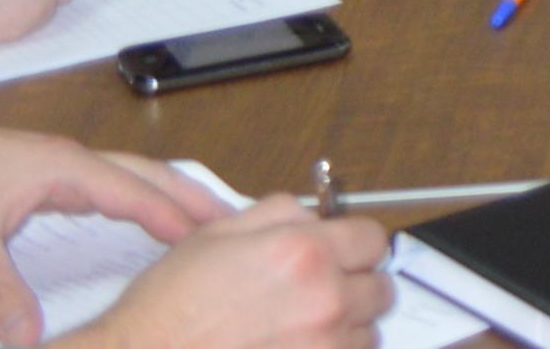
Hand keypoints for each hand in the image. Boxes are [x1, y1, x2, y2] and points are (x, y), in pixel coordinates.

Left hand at [0, 107, 218, 348]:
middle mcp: (65, 160)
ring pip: (128, 176)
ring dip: (167, 195)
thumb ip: (0, 292)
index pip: (137, 191)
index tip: (221, 238)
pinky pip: (103, 186)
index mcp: (61, 166)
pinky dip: (135, 200)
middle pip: (147, 174)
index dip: (179, 217)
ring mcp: (52, 166)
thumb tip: (31, 339)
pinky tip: (135, 221)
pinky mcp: (35, 177)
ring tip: (203, 222)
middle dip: (193, 197)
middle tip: (239, 223)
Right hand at [75, 201, 394, 348]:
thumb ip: (280, 214)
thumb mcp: (217, 234)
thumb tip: (314, 215)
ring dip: (344, 331)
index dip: (355, 245)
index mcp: (304, 253)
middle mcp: (323, 300)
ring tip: (299, 331)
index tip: (343, 255)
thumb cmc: (167, 309)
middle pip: (382, 289)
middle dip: (355, 288)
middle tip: (318, 295)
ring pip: (367, 334)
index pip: (375, 240)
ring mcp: (323, 348)